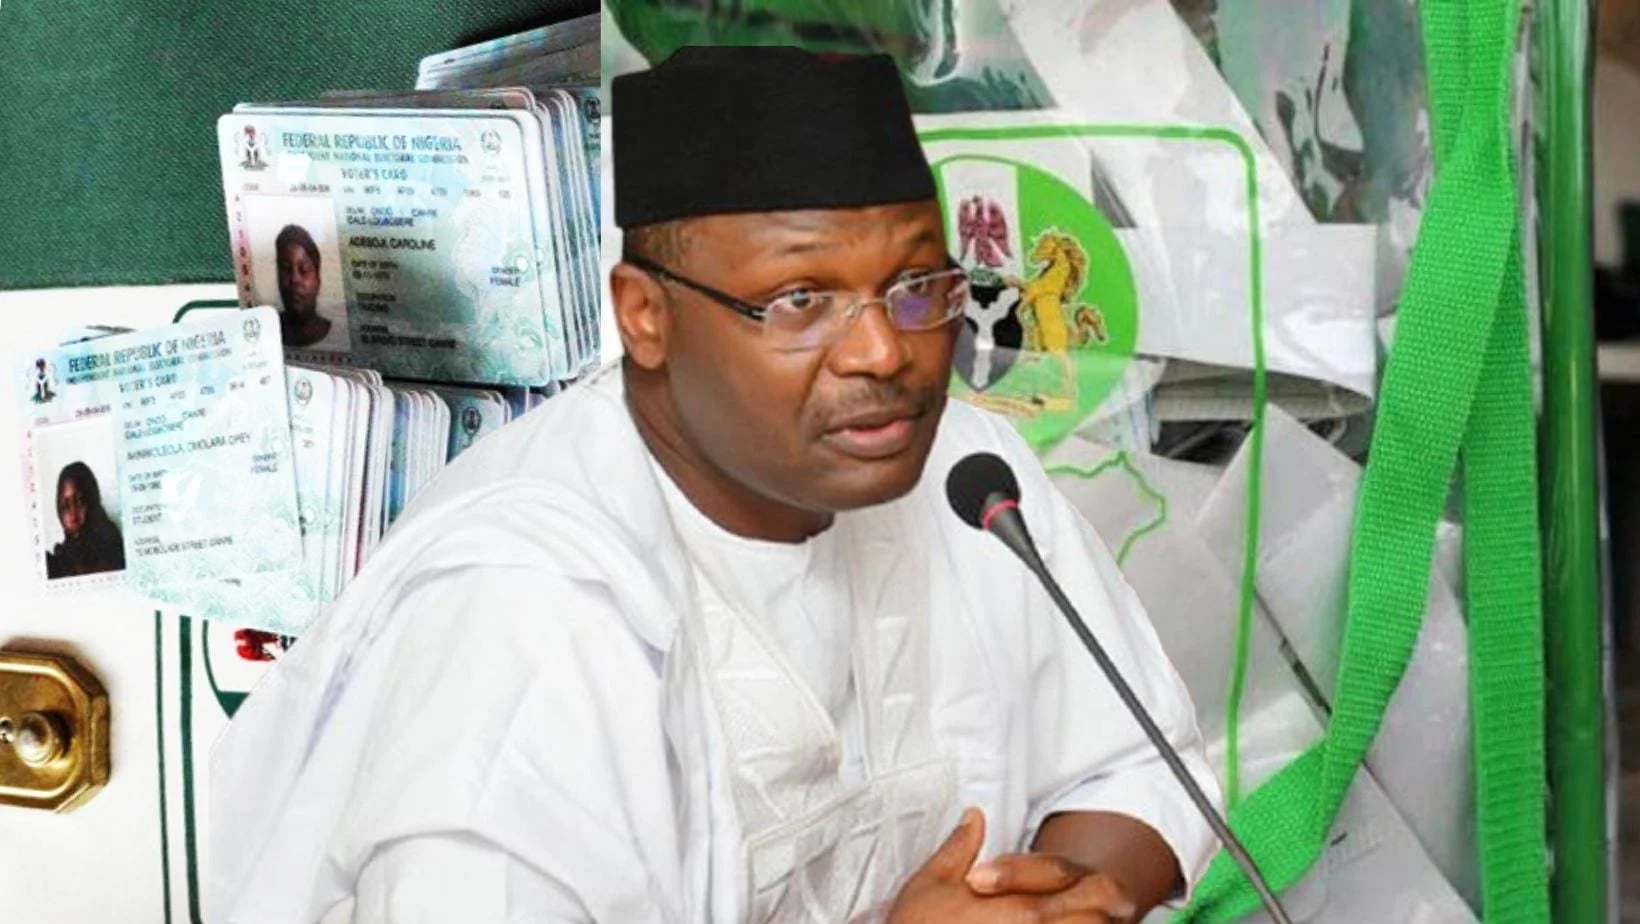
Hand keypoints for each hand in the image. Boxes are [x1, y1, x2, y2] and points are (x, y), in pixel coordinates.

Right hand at [886, 809, 1135, 922]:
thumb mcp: (931, 886)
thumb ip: (959, 849)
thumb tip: (973, 819)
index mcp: (1017, 907)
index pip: (1074, 886)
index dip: (1096, 888)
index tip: (1101, 891)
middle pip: (1096, 917)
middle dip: (1106, 910)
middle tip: (1112, 908)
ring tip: (1096, 921)